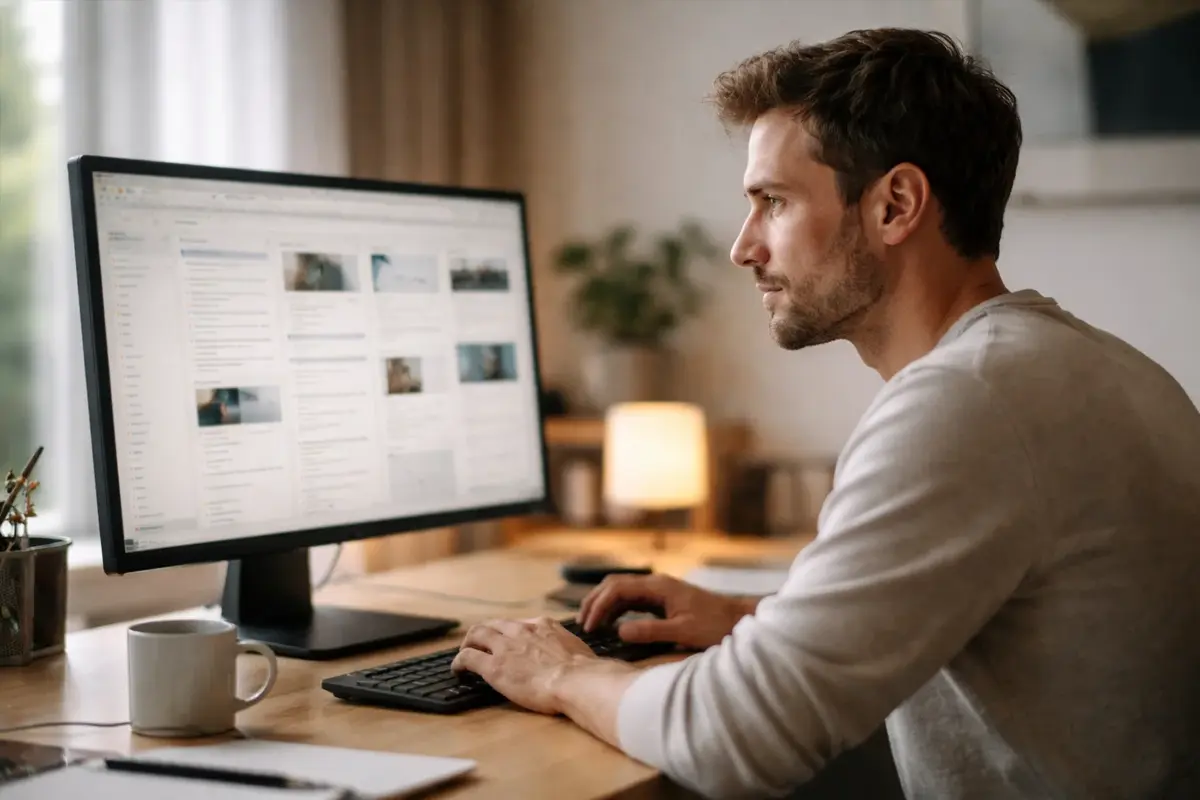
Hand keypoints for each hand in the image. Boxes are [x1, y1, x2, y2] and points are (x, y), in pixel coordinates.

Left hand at [450, 616, 631, 714]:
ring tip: (464, 654)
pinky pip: (467, 657)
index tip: (507, 642)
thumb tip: (578, 660)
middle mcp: (521, 631)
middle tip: (478, 644)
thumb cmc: (585, 672)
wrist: (577, 681)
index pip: (519, 624)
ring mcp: (505, 647)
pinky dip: (459, 662)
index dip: (509, 633)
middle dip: (483, 633)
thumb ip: (569, 649)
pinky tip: (457, 670)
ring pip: (476, 634)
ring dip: (468, 643)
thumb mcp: (579, 650)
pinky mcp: (494, 666)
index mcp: (543, 625)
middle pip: (494, 624)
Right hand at [579, 574, 755, 649]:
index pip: (617, 589)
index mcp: (658, 587)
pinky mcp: (662, 600)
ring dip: (604, 605)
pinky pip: (632, 600)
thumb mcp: (683, 632)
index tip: (589, 626)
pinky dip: (617, 610)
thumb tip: (620, 632)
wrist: (738, 620)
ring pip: (621, 591)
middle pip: (614, 585)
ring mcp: (659, 590)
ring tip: (591, 625)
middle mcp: (656, 584)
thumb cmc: (715, 625)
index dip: (599, 606)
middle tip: (582, 624)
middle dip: (595, 601)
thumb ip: (651, 631)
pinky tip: (612, 625)